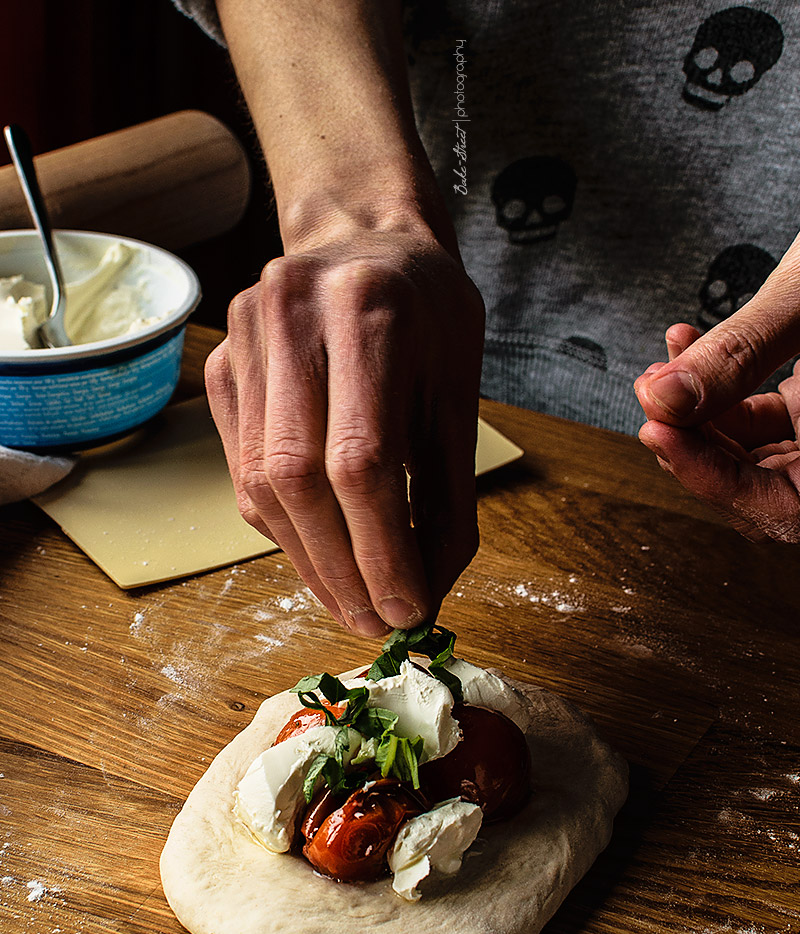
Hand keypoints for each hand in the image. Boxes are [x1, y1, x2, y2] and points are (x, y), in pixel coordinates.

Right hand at [205, 221, 484, 635]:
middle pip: (298, 479)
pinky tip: (319, 552)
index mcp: (370, 313)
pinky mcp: (220, 367)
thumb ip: (449, 495)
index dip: (382, 549)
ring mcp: (245, 340)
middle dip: (339, 570)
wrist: (361, 238)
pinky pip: (243, 471)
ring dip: (308, 560)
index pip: (363, 460)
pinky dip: (285, 526)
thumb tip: (427, 594)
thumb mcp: (458, 392)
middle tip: (372, 622)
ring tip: (349, 602)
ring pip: (259, 484)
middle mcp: (293, 317)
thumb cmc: (425, 318)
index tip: (406, 609)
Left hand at [634, 240, 799, 541]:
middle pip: (761, 490)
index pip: (782, 508)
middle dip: (696, 446)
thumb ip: (741, 352)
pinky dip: (719, 394)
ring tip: (662, 369)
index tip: (660, 432)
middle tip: (654, 398)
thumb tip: (664, 397)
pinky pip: (761, 424)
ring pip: (754, 458)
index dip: (713, 479)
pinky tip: (686, 349)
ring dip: (699, 418)